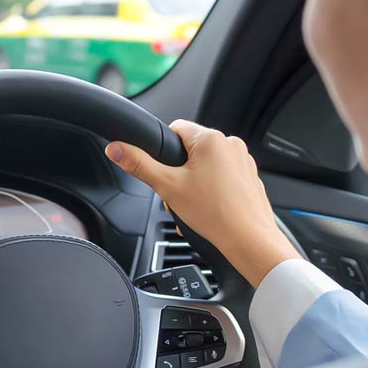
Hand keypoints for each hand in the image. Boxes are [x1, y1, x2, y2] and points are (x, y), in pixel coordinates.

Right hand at [107, 120, 301, 286]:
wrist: (248, 239)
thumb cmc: (215, 214)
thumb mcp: (168, 187)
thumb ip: (139, 165)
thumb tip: (117, 149)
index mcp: (211, 139)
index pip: (176, 128)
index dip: (164, 149)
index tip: (165, 169)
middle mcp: (231, 144)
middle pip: (191, 149)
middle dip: (180, 171)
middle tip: (179, 193)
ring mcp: (244, 161)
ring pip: (208, 165)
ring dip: (196, 182)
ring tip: (196, 204)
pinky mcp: (250, 177)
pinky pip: (224, 177)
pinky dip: (213, 190)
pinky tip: (210, 208)